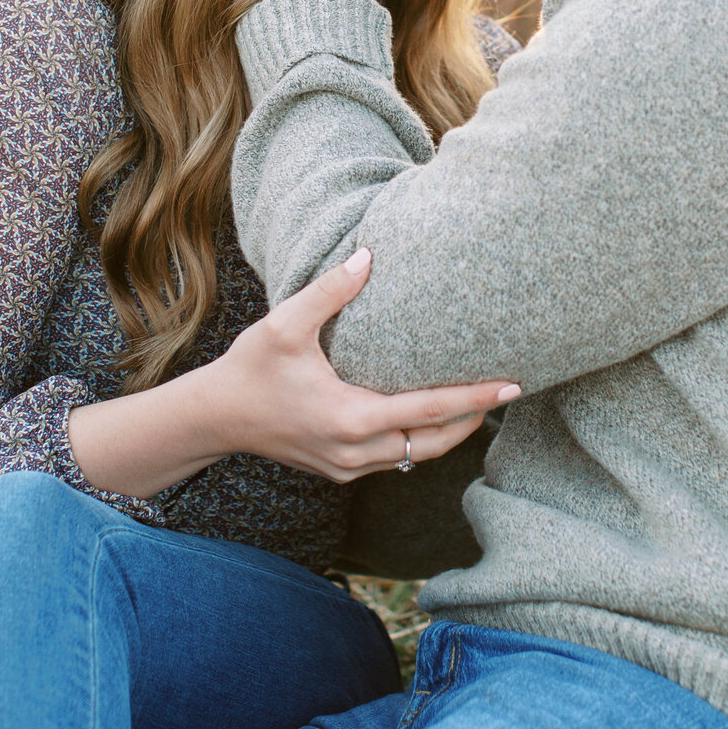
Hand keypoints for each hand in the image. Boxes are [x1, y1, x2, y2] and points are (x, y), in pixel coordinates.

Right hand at [201, 246, 519, 479]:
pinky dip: (418, 438)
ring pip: (417, 456)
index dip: (476, 397)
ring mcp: (349, 467)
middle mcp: (356, 451)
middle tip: (506, 391)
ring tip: (476, 401)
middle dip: (472, 418)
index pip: (431, 410)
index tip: (513, 385)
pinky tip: (427, 414)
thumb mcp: (284, 325)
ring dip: (448, 432)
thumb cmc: (249, 369)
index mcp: (351, 418)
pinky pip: (394, 459)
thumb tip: (368, 257)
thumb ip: (329, 292)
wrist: (215, 418)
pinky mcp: (341, 471)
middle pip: (435, 443)